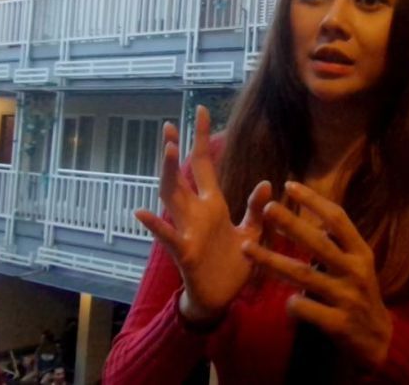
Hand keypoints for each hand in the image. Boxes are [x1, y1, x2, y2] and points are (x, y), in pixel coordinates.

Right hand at [135, 106, 271, 322]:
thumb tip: (267, 182)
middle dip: (177, 150)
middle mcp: (196, 212)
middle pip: (182, 175)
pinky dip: (155, 225)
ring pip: (172, 198)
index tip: (201, 110)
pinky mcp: (185, 252)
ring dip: (169, 175)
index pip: (204, 164)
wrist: (221, 297)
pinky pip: (168, 236)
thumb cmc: (233, 265)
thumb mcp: (251, 233)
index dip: (202, 138)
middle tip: (170, 125)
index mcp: (212, 205)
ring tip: (168, 151)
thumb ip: (254, 208)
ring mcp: (187, 229)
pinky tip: (141, 212)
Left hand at [242, 181, 391, 368]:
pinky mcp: (338, 323)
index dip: (314, 200)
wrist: (377, 341)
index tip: (290, 185)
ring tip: (247, 249)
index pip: (338, 219)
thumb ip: (337, 241)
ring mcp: (347, 298)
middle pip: (319, 243)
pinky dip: (290, 302)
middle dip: (292, 224)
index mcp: (361, 252)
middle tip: (268, 208)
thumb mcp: (357, 264)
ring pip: (303, 276)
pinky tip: (280, 299)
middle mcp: (356, 271)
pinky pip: (304, 309)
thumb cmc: (358, 293)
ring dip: (272, 261)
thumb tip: (311, 209)